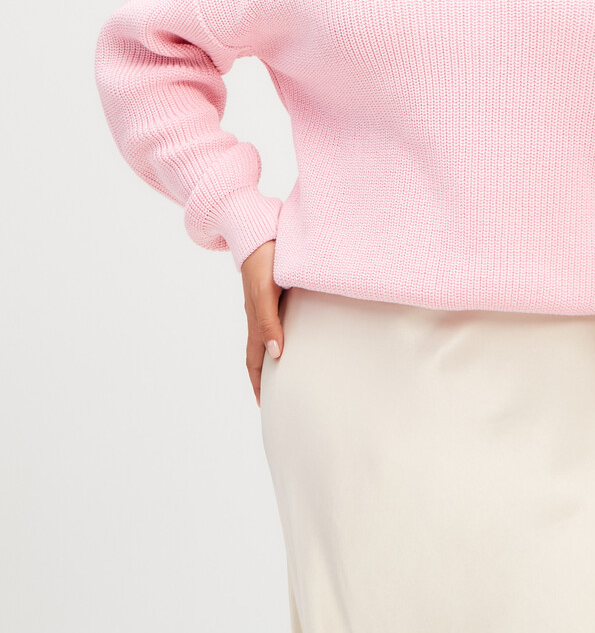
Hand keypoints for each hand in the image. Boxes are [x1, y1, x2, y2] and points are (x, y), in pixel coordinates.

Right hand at [240, 239, 283, 406]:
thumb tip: (276, 354)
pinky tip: (303, 334)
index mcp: (256, 318)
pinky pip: (280, 318)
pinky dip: (286, 333)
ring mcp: (269, 302)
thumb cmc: (263, 257)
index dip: (259, 384)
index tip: (267, 406)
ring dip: (279, 356)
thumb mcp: (265, 290)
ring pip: (272, 336)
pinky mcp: (277, 290)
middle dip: (269, 377)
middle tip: (284, 397)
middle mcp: (261, 313)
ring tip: (295, 372)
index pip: (254, 360)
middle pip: (262, 353)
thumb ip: (269, 320)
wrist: (259, 226)